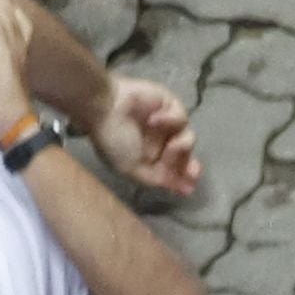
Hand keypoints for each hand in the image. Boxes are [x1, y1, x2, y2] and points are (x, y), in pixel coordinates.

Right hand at [89, 75, 200, 195]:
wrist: (103, 108)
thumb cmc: (112, 140)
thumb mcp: (131, 169)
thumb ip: (157, 180)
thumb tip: (183, 190)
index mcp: (151, 158)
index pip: (175, 171)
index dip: (184, 179)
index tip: (189, 187)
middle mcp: (161, 141)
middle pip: (186, 156)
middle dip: (189, 164)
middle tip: (191, 170)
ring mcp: (166, 123)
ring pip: (188, 137)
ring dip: (182, 147)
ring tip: (170, 147)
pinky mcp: (169, 104)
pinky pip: (180, 117)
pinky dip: (170, 121)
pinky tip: (152, 121)